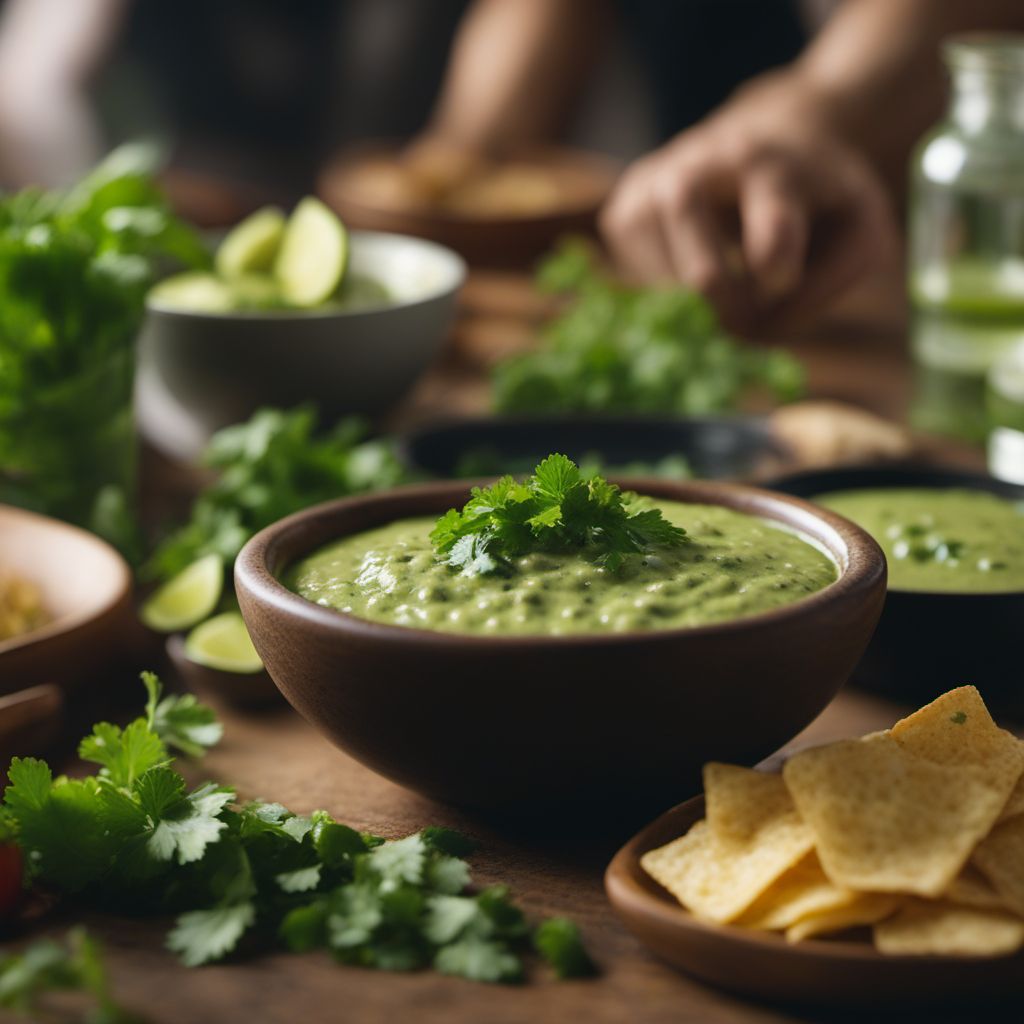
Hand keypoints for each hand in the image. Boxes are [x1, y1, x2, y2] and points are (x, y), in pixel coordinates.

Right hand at [599, 89, 897, 333]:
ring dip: (696, 311)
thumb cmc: (817, 195)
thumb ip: (832, 282)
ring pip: (660, 288)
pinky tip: (688, 274)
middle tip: (748, 318)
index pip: (773, 230)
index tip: (782, 280)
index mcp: (773, 166)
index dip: (779, 273)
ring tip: (724, 294)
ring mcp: (652, 189)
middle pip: (702, 275)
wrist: (764, 136)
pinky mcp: (622, 210)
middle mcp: (702, 167)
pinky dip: (664, 298)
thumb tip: (759, 329)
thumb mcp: (859, 226)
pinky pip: (633, 286)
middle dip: (731, 315)